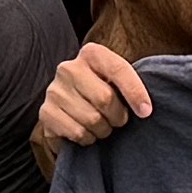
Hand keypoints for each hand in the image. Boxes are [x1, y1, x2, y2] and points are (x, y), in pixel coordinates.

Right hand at [36, 41, 152, 157]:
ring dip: (103, 130)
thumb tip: (145, 109)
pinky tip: (86, 131)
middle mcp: (68, 68)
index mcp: (91, 53)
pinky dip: (88, 138)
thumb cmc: (102, 92)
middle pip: (105, 99)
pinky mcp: (46, 113)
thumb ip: (130, 85)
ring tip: (101, 125)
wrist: (69, 107)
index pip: (118, 70)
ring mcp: (54, 90)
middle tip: (118, 120)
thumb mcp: (116, 81)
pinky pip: (77, 133)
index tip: (146, 112)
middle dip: (118, 116)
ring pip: (92, 120)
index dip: (135, 93)